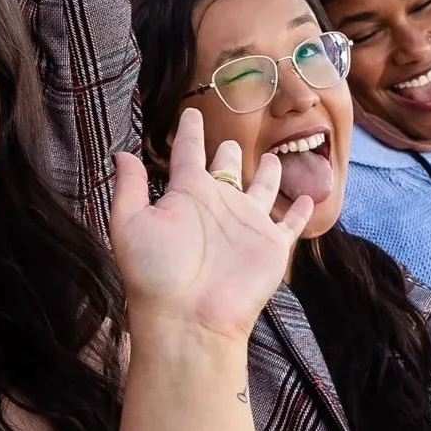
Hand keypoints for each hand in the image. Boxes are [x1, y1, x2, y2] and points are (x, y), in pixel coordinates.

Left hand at [108, 109, 314, 344]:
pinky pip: (292, 225)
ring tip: (274, 159)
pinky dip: (302, 213)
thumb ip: (130, 186)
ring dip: (268, 175)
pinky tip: (309, 199)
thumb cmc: (156, 273)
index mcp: (186, 194)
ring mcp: (247, 225)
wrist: (190, 318)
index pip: (188, 153)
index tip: (189, 112)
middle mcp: (218, 205)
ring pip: (262, 191)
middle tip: (232, 136)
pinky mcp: (272, 246)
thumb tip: (121, 152)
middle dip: (229, 152)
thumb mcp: (130, 223)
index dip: (189, 132)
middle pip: (227, 169)